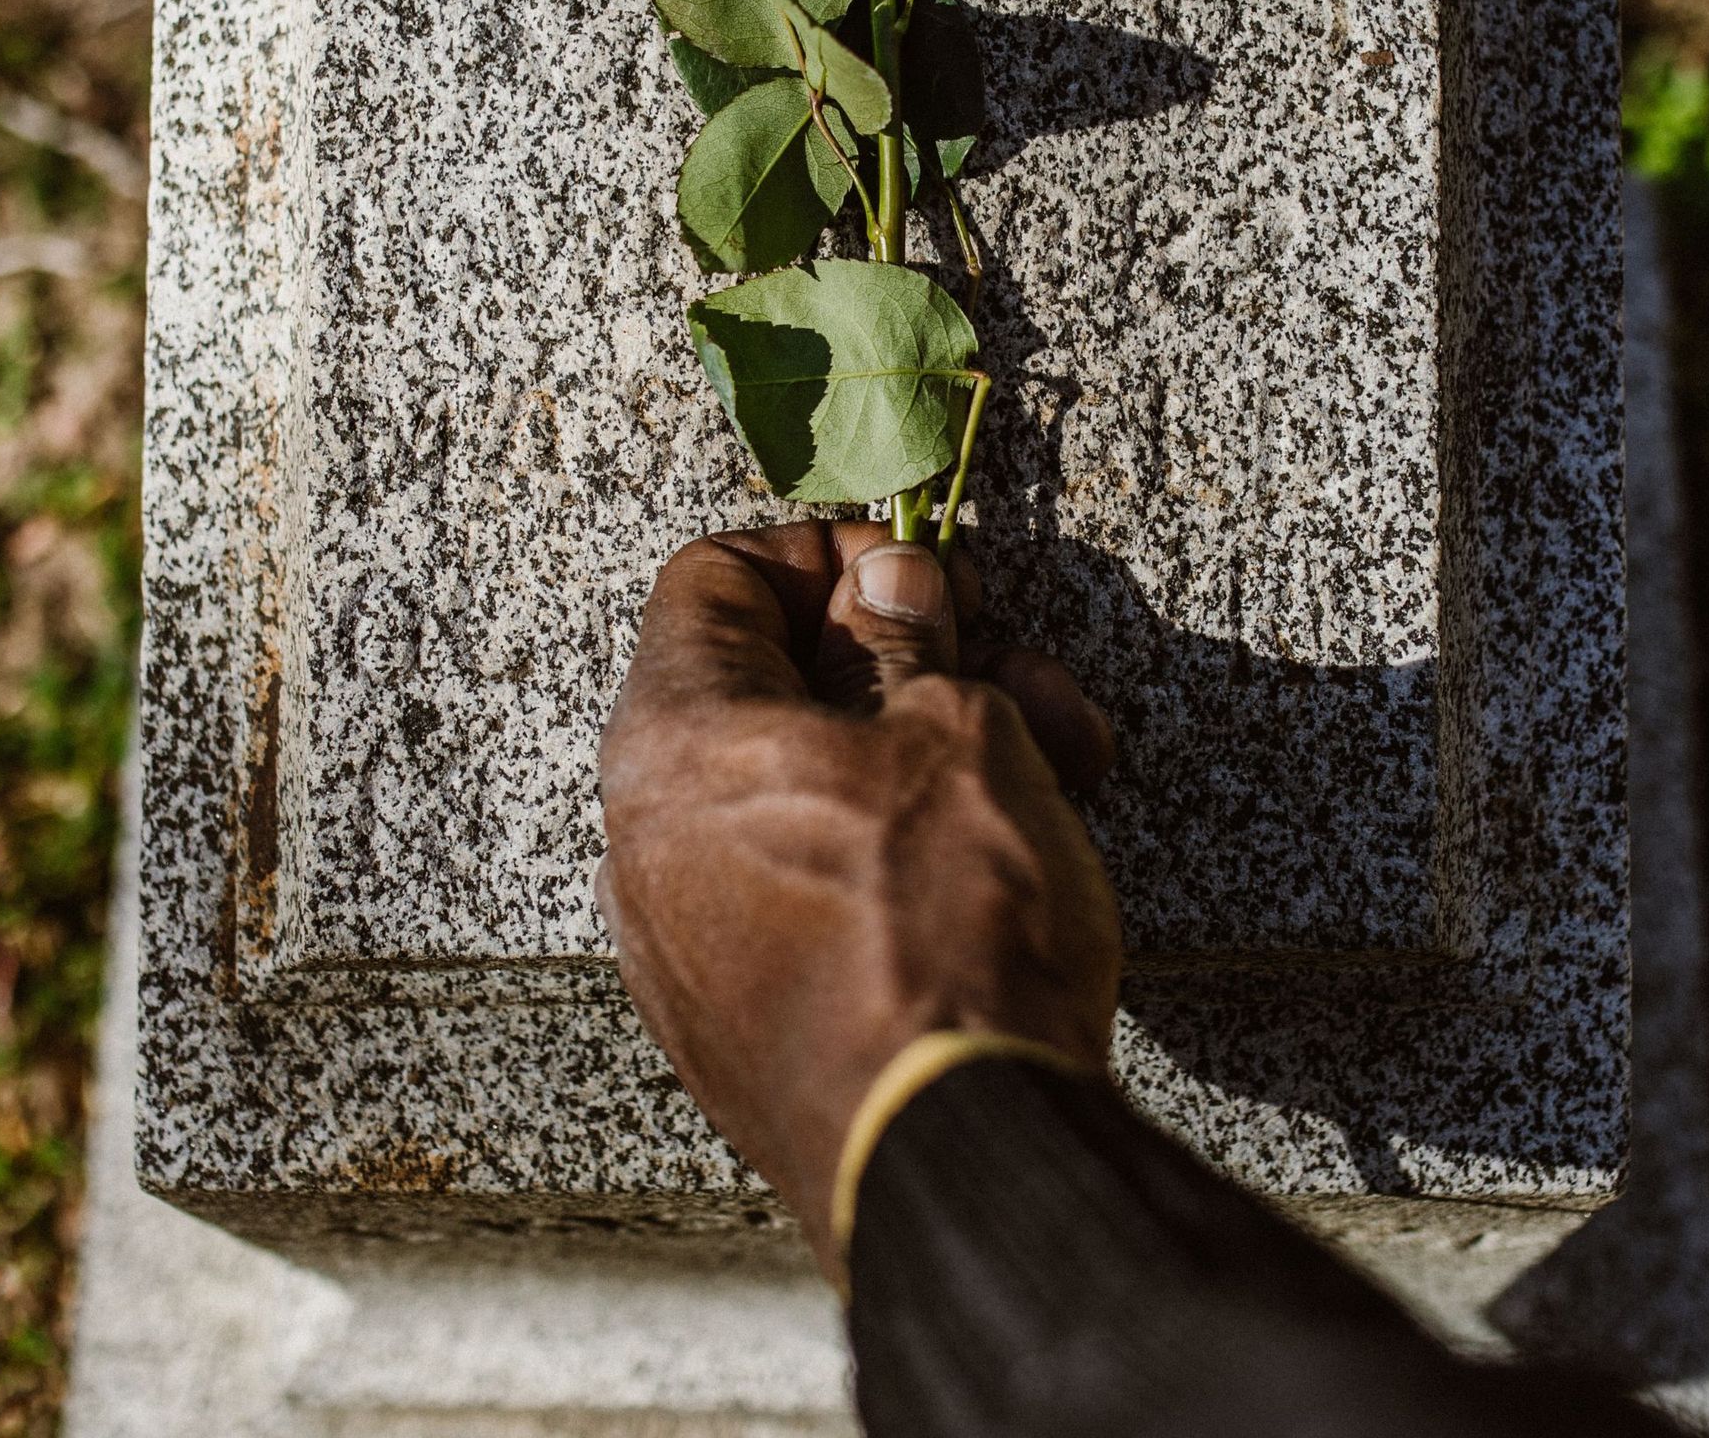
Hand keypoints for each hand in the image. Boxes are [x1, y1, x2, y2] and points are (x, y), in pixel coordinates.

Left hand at [596, 521, 1120, 1270]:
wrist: (957, 1153)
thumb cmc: (944, 923)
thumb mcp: (955, 732)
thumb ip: (908, 641)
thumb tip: (891, 585)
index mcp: (670, 742)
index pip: (713, 577)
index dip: (826, 555)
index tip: (924, 574)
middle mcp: (645, 837)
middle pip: (772, 686)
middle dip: (912, 662)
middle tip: (1016, 667)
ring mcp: (683, 938)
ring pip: (806, 787)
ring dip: (930, 751)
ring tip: (1062, 759)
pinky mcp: (735, 1016)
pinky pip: (801, 883)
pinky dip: (891, 844)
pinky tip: (1003, 848)